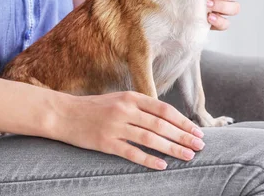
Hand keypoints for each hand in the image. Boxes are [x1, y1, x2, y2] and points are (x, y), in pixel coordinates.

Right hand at [51, 91, 204, 169]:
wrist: (63, 114)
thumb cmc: (93, 107)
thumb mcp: (118, 100)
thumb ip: (140, 107)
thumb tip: (167, 119)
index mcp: (130, 97)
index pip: (164, 110)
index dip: (183, 121)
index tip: (197, 131)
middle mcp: (125, 110)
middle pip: (161, 125)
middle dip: (183, 136)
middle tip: (200, 146)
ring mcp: (115, 127)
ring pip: (151, 139)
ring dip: (172, 148)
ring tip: (188, 156)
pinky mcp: (106, 143)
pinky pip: (132, 153)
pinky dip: (149, 160)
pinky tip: (162, 166)